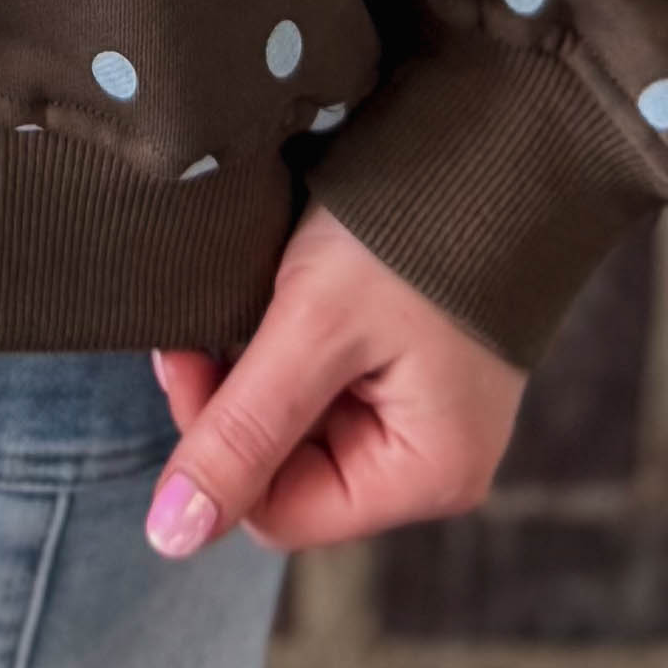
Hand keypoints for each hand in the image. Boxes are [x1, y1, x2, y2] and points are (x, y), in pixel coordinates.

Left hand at [145, 208, 522, 557]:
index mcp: (427, 476)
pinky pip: (322, 383)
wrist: (496, 129)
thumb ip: (242, 433)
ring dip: (256, 367)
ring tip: (248, 297)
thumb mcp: (314, 327)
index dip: (215, 447)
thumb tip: (171, 539)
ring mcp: (422, 412)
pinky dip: (285, 344)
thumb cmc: (413, 230)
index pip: (277, 511)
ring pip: (296, 424)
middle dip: (234, 402)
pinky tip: (280, 293)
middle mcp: (431, 460)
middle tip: (203, 321)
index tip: (183, 353)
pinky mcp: (409, 366)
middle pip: (286, 471)